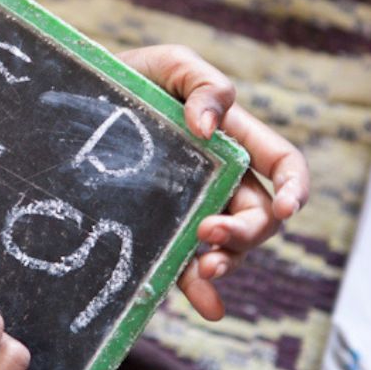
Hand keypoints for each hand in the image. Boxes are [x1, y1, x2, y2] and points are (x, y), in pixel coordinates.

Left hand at [117, 45, 310, 320]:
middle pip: (259, 215)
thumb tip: (208, 129)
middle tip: (211, 231)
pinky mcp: (162, 230)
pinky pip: (188, 265)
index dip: (296, 188)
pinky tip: (207, 303)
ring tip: (206, 266)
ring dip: (228, 260)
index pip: (283, 166)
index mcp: (234, 138)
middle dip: (246, 230)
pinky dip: (201, 288)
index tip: (287, 207)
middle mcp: (221, 178)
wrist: (74, 100)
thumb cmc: (129, 77)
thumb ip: (203, 84)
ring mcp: (192, 207)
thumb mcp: (168, 65)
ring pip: (230, 246)